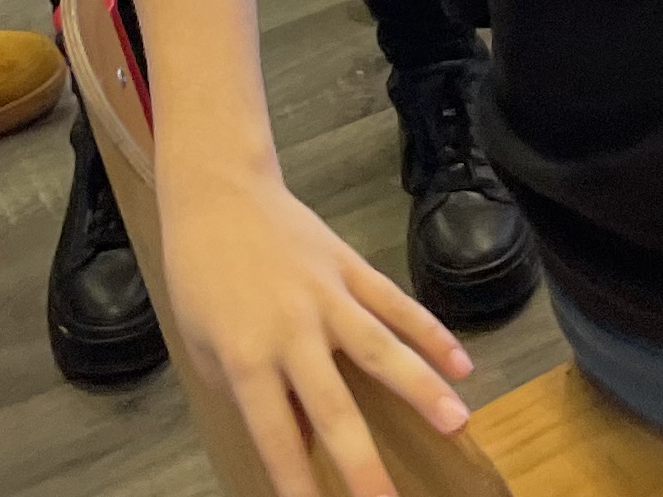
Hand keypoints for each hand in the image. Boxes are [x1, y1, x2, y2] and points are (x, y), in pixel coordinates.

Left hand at [153, 145, 472, 496]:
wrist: (216, 193)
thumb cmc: (201, 277)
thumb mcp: (205, 345)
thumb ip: (250, 395)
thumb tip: (300, 437)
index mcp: (246, 357)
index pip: (275, 434)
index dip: (297, 481)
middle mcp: (291, 331)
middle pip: (334, 405)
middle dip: (364, 460)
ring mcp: (327, 296)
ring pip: (380, 348)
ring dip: (421, 388)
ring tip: (459, 423)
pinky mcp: (349, 267)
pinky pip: (394, 303)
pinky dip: (430, 332)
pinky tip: (462, 363)